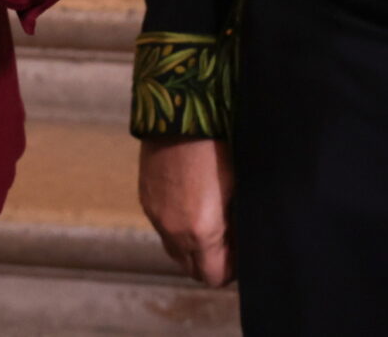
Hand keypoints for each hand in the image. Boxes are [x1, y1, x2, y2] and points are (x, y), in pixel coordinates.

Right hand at [138, 136, 235, 285]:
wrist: (180, 111)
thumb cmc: (218, 145)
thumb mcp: (239, 188)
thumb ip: (237, 224)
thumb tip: (240, 240)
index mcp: (201, 231)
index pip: (214, 277)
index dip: (231, 271)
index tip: (241, 256)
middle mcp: (173, 230)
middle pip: (192, 269)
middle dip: (211, 262)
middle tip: (229, 242)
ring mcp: (156, 215)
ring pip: (175, 250)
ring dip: (193, 246)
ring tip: (212, 221)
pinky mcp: (146, 198)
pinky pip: (163, 227)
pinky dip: (178, 226)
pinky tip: (193, 202)